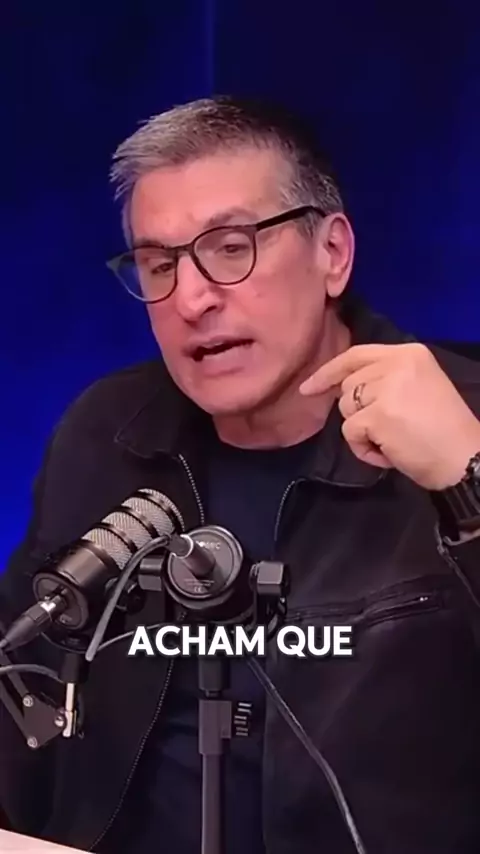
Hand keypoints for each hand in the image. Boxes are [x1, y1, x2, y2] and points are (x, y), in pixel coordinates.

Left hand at [299, 342, 479, 489]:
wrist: (466, 458)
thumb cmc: (444, 429)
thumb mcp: (419, 386)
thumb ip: (386, 378)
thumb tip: (340, 386)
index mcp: (409, 353)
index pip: (356, 355)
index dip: (328, 372)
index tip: (309, 387)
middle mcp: (397, 364)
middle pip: (348, 386)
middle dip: (359, 411)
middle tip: (391, 428)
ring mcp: (386, 389)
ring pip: (346, 409)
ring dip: (362, 431)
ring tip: (392, 440)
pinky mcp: (377, 415)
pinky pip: (350, 433)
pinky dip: (363, 449)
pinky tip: (389, 453)